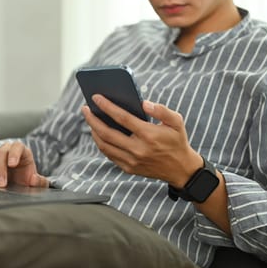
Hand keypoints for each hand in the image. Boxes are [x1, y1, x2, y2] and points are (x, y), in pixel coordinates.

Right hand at [0, 141, 48, 187]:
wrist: (15, 182)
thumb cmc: (24, 180)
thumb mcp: (35, 182)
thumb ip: (39, 182)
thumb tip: (34, 179)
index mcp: (22, 152)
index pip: (18, 146)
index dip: (14, 153)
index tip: (12, 165)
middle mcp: (7, 149)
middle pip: (1, 151)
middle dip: (0, 168)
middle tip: (0, 183)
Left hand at [81, 94, 202, 186]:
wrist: (181, 170)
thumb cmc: (177, 141)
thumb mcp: (177, 122)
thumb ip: (162, 110)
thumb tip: (143, 103)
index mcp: (149, 135)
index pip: (122, 118)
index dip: (107, 107)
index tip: (95, 98)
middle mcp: (138, 149)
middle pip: (107, 133)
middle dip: (93, 119)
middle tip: (85, 109)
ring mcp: (132, 161)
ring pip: (104, 145)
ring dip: (93, 131)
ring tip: (90, 120)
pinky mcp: (128, 168)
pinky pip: (109, 154)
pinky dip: (101, 143)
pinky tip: (98, 133)